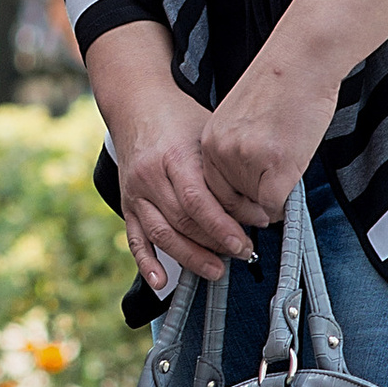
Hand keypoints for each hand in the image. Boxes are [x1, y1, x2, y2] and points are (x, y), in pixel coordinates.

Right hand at [111, 82, 258, 292]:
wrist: (137, 105)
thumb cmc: (180, 118)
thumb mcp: (208, 133)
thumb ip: (227, 169)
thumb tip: (260, 206)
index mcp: (174, 155)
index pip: (198, 199)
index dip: (223, 225)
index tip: (249, 237)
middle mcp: (150, 176)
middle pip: (182, 220)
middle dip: (215, 243)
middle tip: (242, 253)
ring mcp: (136, 192)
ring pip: (162, 234)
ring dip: (190, 257)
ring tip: (216, 270)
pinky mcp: (127, 204)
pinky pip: (135, 239)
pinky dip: (147, 263)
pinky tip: (162, 282)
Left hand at [199, 32, 343, 235]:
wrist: (302, 59)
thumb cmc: (281, 84)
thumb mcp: (242, 121)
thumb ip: (237, 152)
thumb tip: (249, 189)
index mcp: (209, 140)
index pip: (211, 191)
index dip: (233, 202)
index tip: (248, 206)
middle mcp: (220, 151)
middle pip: (232, 203)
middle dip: (252, 206)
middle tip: (270, 200)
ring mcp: (246, 159)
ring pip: (257, 203)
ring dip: (273, 196)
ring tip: (287, 164)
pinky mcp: (274, 163)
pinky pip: (277, 202)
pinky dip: (286, 200)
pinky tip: (294, 174)